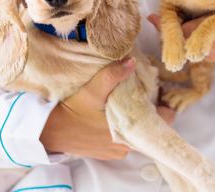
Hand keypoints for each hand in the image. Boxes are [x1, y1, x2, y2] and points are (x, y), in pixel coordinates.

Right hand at [39, 57, 175, 159]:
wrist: (49, 132)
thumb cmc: (71, 112)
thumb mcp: (91, 91)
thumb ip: (111, 76)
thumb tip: (131, 61)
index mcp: (130, 131)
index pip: (165, 119)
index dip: (164, 104)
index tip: (158, 90)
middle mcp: (128, 146)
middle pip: (151, 125)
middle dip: (149, 108)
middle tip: (142, 91)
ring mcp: (118, 150)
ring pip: (137, 132)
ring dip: (135, 117)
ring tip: (127, 99)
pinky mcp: (108, 152)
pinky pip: (124, 138)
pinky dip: (122, 126)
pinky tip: (113, 113)